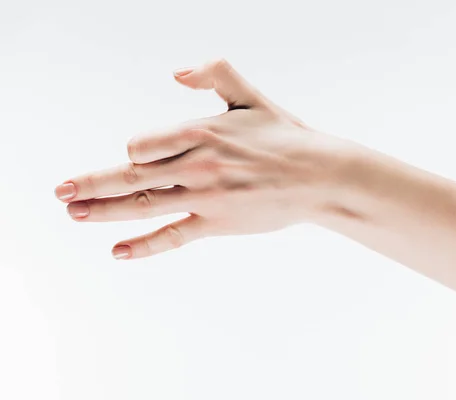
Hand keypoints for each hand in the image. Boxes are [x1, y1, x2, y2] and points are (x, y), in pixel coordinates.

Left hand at [54, 59, 348, 259]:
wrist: (318, 176)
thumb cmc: (285, 136)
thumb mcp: (250, 96)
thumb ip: (215, 73)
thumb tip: (176, 73)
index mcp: (201, 133)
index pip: (142, 145)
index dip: (133, 151)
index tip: (133, 156)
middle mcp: (196, 166)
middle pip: (131, 178)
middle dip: (92, 184)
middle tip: (61, 192)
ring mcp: (205, 198)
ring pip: (143, 206)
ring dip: (104, 211)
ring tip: (75, 214)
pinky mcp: (217, 223)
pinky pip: (174, 236)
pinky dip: (145, 246)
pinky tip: (118, 252)